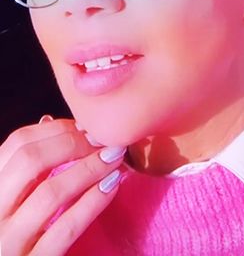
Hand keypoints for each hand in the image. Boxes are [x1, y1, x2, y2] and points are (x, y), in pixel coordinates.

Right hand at [0, 116, 125, 255]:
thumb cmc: (16, 231)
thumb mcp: (11, 196)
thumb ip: (26, 167)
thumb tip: (50, 122)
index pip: (16, 144)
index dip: (56, 129)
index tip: (86, 127)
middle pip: (30, 161)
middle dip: (73, 144)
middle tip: (103, 141)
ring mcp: (11, 240)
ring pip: (51, 192)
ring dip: (89, 169)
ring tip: (115, 157)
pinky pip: (67, 227)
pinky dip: (93, 202)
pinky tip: (112, 185)